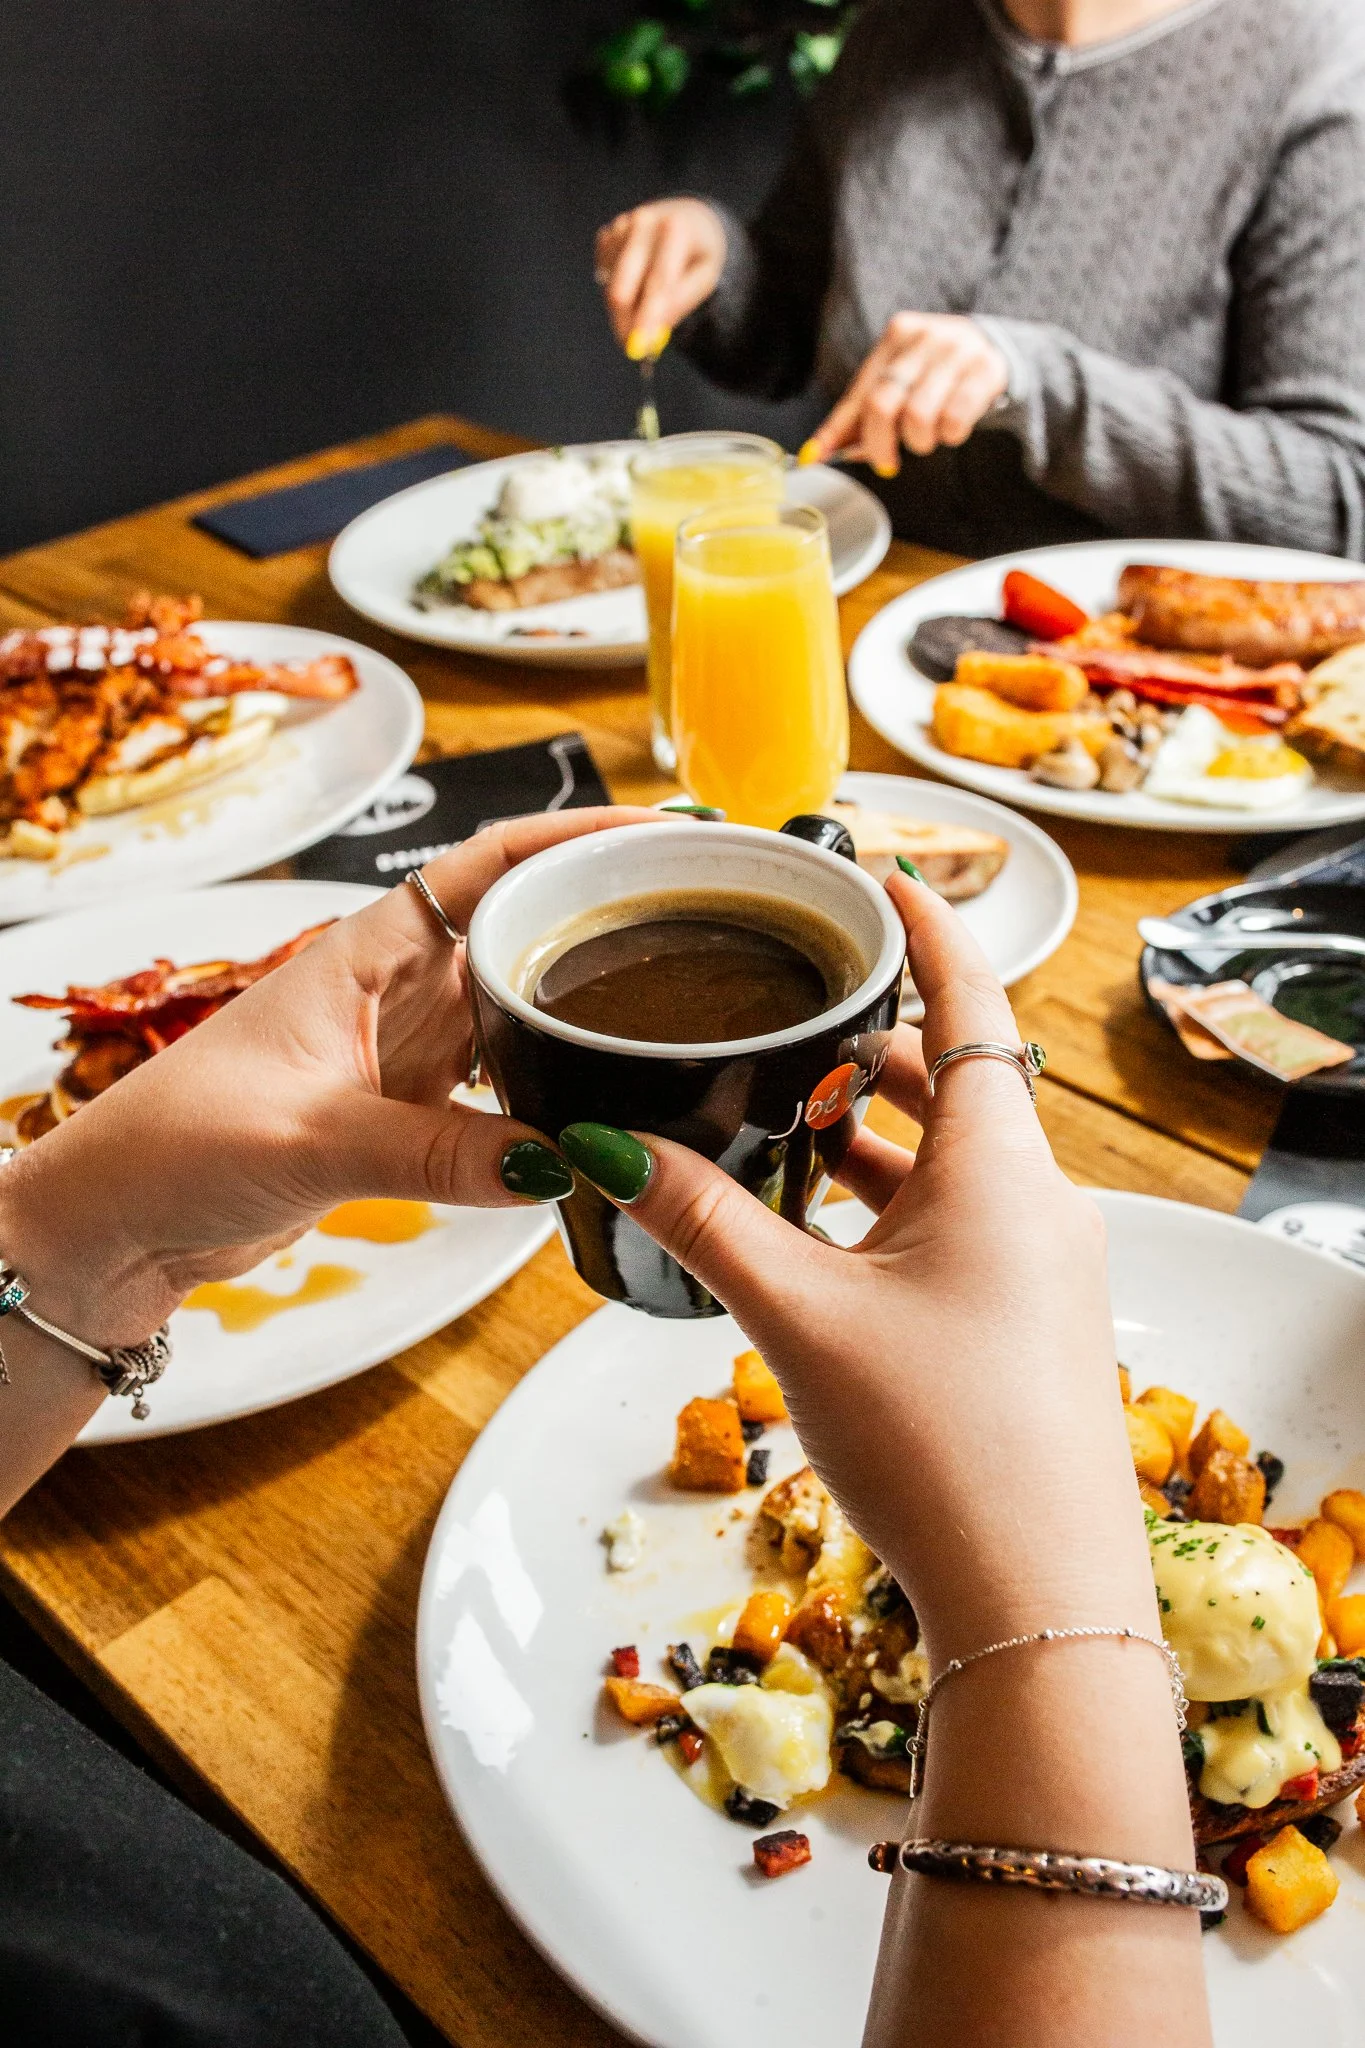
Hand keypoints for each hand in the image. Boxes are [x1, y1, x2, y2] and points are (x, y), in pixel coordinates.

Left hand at [0, 807, 658, 1351]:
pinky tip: (603, 1096)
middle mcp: (394, 987)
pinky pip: (502, 1081)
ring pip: (520, 1000)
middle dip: (609, 910)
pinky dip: (553, 1083)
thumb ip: (439, 1152)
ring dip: (587, 994)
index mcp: (367, 952)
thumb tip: (565, 1160)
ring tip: (682, 992)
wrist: (115, 1223)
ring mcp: (401, 1048)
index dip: (581, 839)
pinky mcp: (402, 1110)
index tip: (666, 832)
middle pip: (524, 922)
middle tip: (708, 914)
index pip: (492, 864)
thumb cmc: (175, 1145)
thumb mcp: (313, 1140)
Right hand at [559, 872, 1153, 1658]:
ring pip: (948, 1158)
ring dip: (868, 1134)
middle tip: (779, 1021)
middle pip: (951, 1077)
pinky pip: (957, 1223)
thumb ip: (703, 1219)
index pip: (970, 996)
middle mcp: (1036, 1198)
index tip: (875, 875)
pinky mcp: (1026, 1322)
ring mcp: (1039, 1264)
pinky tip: (815, 1235)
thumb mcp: (799, 1315)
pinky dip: (889, 1205)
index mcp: (1000, 1161)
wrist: (1033, 1597)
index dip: (922, 926)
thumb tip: (607, 1147)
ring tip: (776, 1121)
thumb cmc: (937, 1444)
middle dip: (864, 1045)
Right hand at [594, 199, 726, 357]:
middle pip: (621, 289)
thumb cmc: (698, 254)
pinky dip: (621, 290)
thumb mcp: (704, 277)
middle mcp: (642, 223)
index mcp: (674, 228)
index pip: (657, 282)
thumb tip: (651, 334)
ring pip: (611, 286)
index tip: (642, 348)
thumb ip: (679, 303)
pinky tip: (639, 281)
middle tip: (633, 350)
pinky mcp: (607, 237)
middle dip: (624, 324)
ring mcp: (620, 229)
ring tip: (651, 304)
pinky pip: (605, 277)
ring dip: (627, 308)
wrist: (685, 218)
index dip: (647, 318)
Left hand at [803, 313, 1007, 477]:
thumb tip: (817, 452)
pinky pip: (955, 420)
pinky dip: (949, 436)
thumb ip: (861, 414)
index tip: (816, 457)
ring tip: (926, 438)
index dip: (836, 430)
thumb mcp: (899, 381)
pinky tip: (951, 430)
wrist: (997, 348)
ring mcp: (958, 352)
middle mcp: (926, 338)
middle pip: (883, 404)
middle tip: (886, 462)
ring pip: (918, 416)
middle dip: (879, 445)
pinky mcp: (986, 370)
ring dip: (919, 441)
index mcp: (897, 336)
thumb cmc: (936, 372)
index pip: (859, 392)